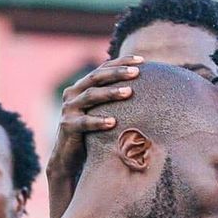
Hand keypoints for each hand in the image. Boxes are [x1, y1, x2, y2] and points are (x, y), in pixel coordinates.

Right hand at [47, 55, 141, 217]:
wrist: (69, 157)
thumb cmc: (93, 132)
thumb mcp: (104, 112)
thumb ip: (117, 100)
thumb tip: (150, 91)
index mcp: (83, 86)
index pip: (103, 68)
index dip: (121, 62)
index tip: (142, 60)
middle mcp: (73, 93)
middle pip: (96, 77)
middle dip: (117, 73)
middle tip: (137, 72)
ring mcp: (69, 109)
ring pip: (90, 96)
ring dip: (110, 93)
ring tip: (129, 92)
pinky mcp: (67, 126)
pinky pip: (84, 122)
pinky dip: (98, 121)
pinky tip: (113, 122)